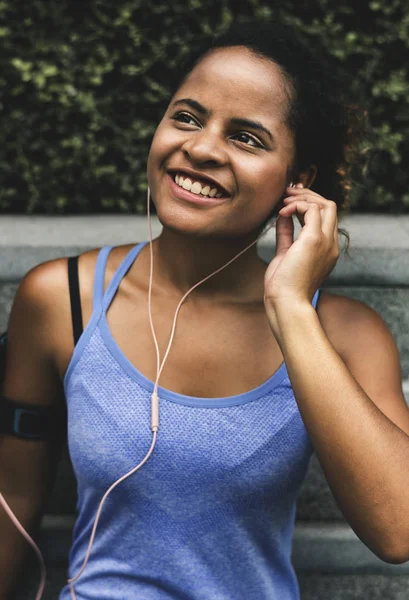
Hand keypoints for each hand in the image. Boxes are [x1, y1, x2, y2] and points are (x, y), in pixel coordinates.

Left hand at [264, 186, 339, 307]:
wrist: (286, 303)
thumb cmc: (283, 286)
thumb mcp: (285, 254)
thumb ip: (287, 234)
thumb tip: (283, 216)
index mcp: (326, 249)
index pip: (325, 218)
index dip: (308, 204)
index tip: (288, 203)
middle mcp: (330, 244)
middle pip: (329, 206)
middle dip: (307, 195)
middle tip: (286, 195)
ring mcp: (325, 242)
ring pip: (324, 204)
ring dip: (301, 197)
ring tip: (283, 202)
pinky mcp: (314, 240)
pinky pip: (311, 209)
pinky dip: (295, 205)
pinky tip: (282, 212)